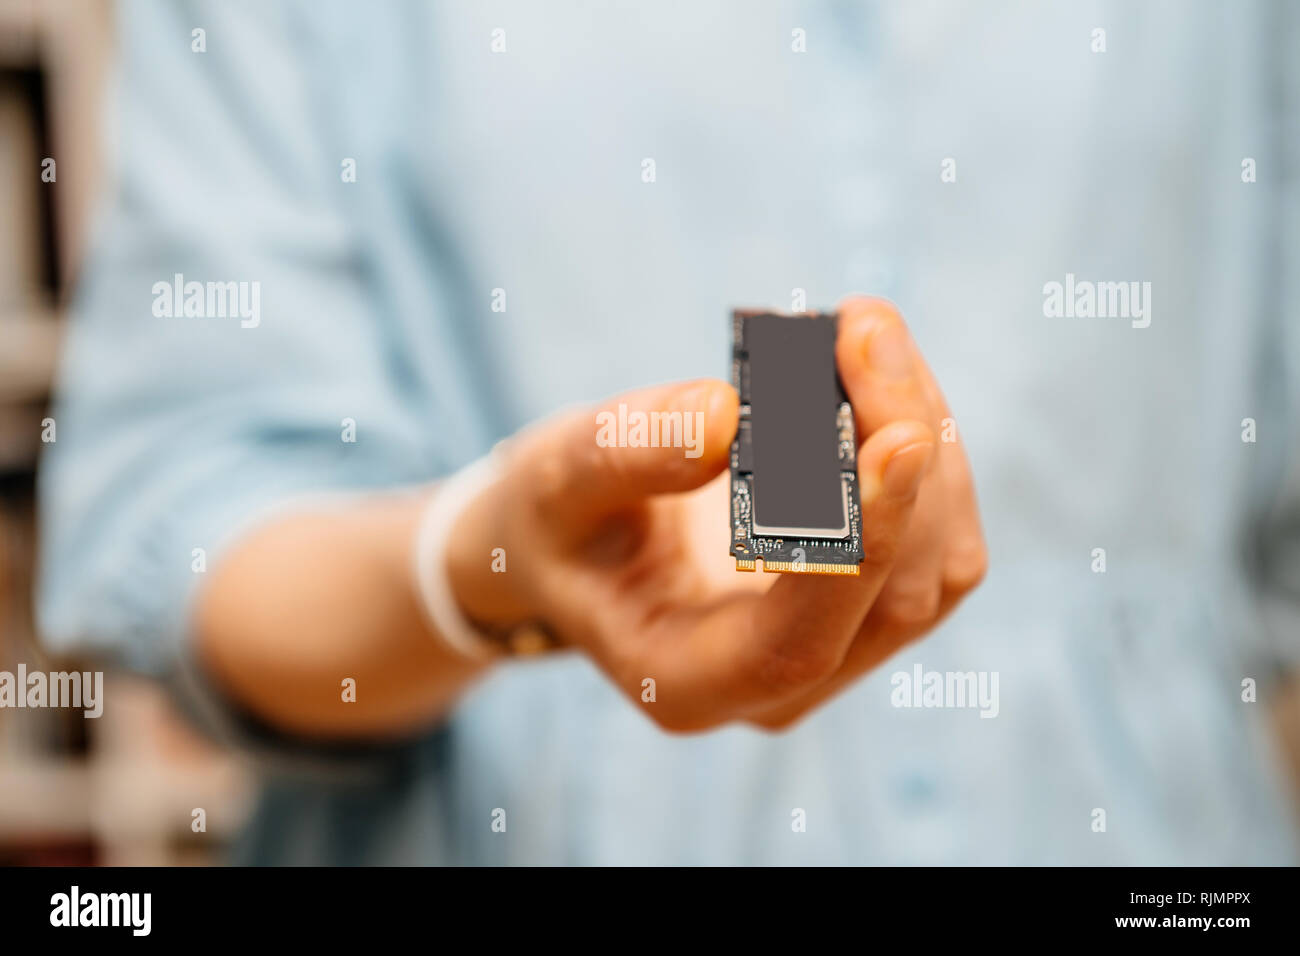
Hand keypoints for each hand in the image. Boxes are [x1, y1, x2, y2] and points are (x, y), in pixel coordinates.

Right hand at [448, 297, 985, 731]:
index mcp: (687, 682)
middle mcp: (776, 686)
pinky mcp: (868, 599)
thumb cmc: (559, 521)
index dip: (860, 548)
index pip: (799, 642)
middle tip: (865, 329)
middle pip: (893, 596)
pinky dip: (921, 444)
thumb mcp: (557, 482)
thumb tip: (729, 411)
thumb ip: (627, 456)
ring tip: (865, 332)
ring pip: (936, 563)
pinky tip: (878, 372)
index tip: (895, 437)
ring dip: (922, 438)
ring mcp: (833, 648)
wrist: (580, 540)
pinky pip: (935, 531)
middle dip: (901, 455)